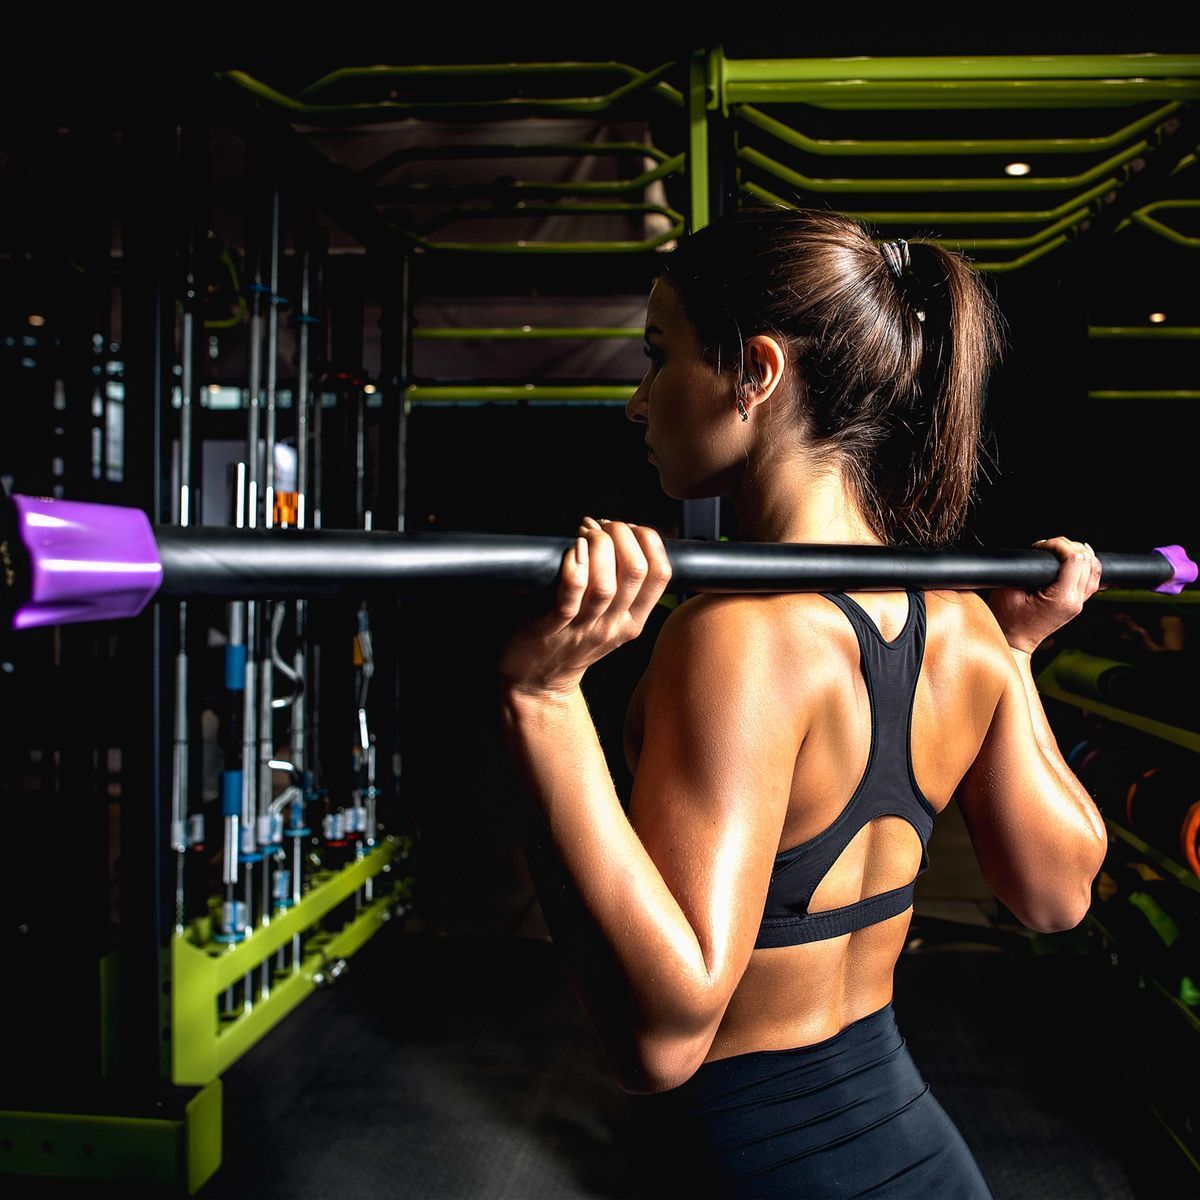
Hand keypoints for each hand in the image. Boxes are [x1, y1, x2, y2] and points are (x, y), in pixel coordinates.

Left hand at [497, 516, 672, 696]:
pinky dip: (574, 568)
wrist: (539, 681)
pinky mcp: (553, 628)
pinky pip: (569, 597)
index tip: (629, 527)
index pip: (661, 574)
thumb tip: (626, 536)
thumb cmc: (571, 642)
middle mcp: (614, 625)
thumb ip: (623, 588)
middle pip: (637, 571)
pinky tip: (573, 550)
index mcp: (633, 620)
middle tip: (604, 525)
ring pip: (606, 584)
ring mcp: (584, 628)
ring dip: (597, 546)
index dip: (649, 540)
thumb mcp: (610, 620)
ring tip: (586, 532)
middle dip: (622, 535)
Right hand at [987, 536, 1102, 654]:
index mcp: (1061, 598)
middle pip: (1088, 561)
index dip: (1059, 544)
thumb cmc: (1008, 620)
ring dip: (1080, 554)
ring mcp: (1079, 603)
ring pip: (1095, 569)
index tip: (1042, 545)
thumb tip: (1039, 552)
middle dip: (1069, 546)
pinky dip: (1086, 565)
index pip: (1075, 559)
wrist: (1013, 641)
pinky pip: (1092, 579)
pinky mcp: (1076, 603)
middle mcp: (1075, 601)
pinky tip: (1077, 559)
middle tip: (1049, 546)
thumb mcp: (1009, 591)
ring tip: (1062, 549)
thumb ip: (1025, 570)